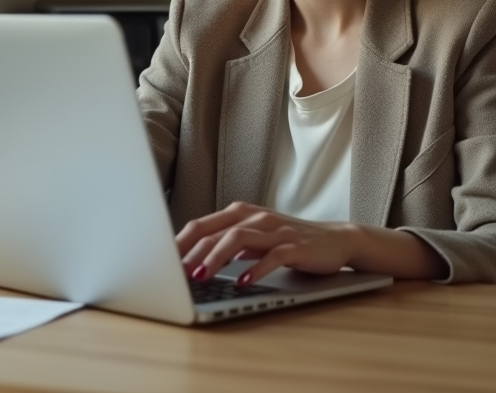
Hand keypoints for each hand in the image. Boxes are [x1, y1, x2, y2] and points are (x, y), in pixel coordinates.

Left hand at [176, 201, 360, 285]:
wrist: (335, 240)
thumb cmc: (287, 241)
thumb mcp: (252, 241)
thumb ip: (225, 246)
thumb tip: (189, 262)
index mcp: (240, 215)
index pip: (201, 225)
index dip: (179, 243)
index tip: (160, 262)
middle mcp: (255, 218)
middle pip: (215, 232)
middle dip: (191, 253)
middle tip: (173, 273)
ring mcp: (276, 231)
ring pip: (238, 239)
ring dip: (215, 258)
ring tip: (200, 276)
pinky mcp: (296, 246)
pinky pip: (272, 256)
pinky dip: (255, 268)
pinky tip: (242, 281)